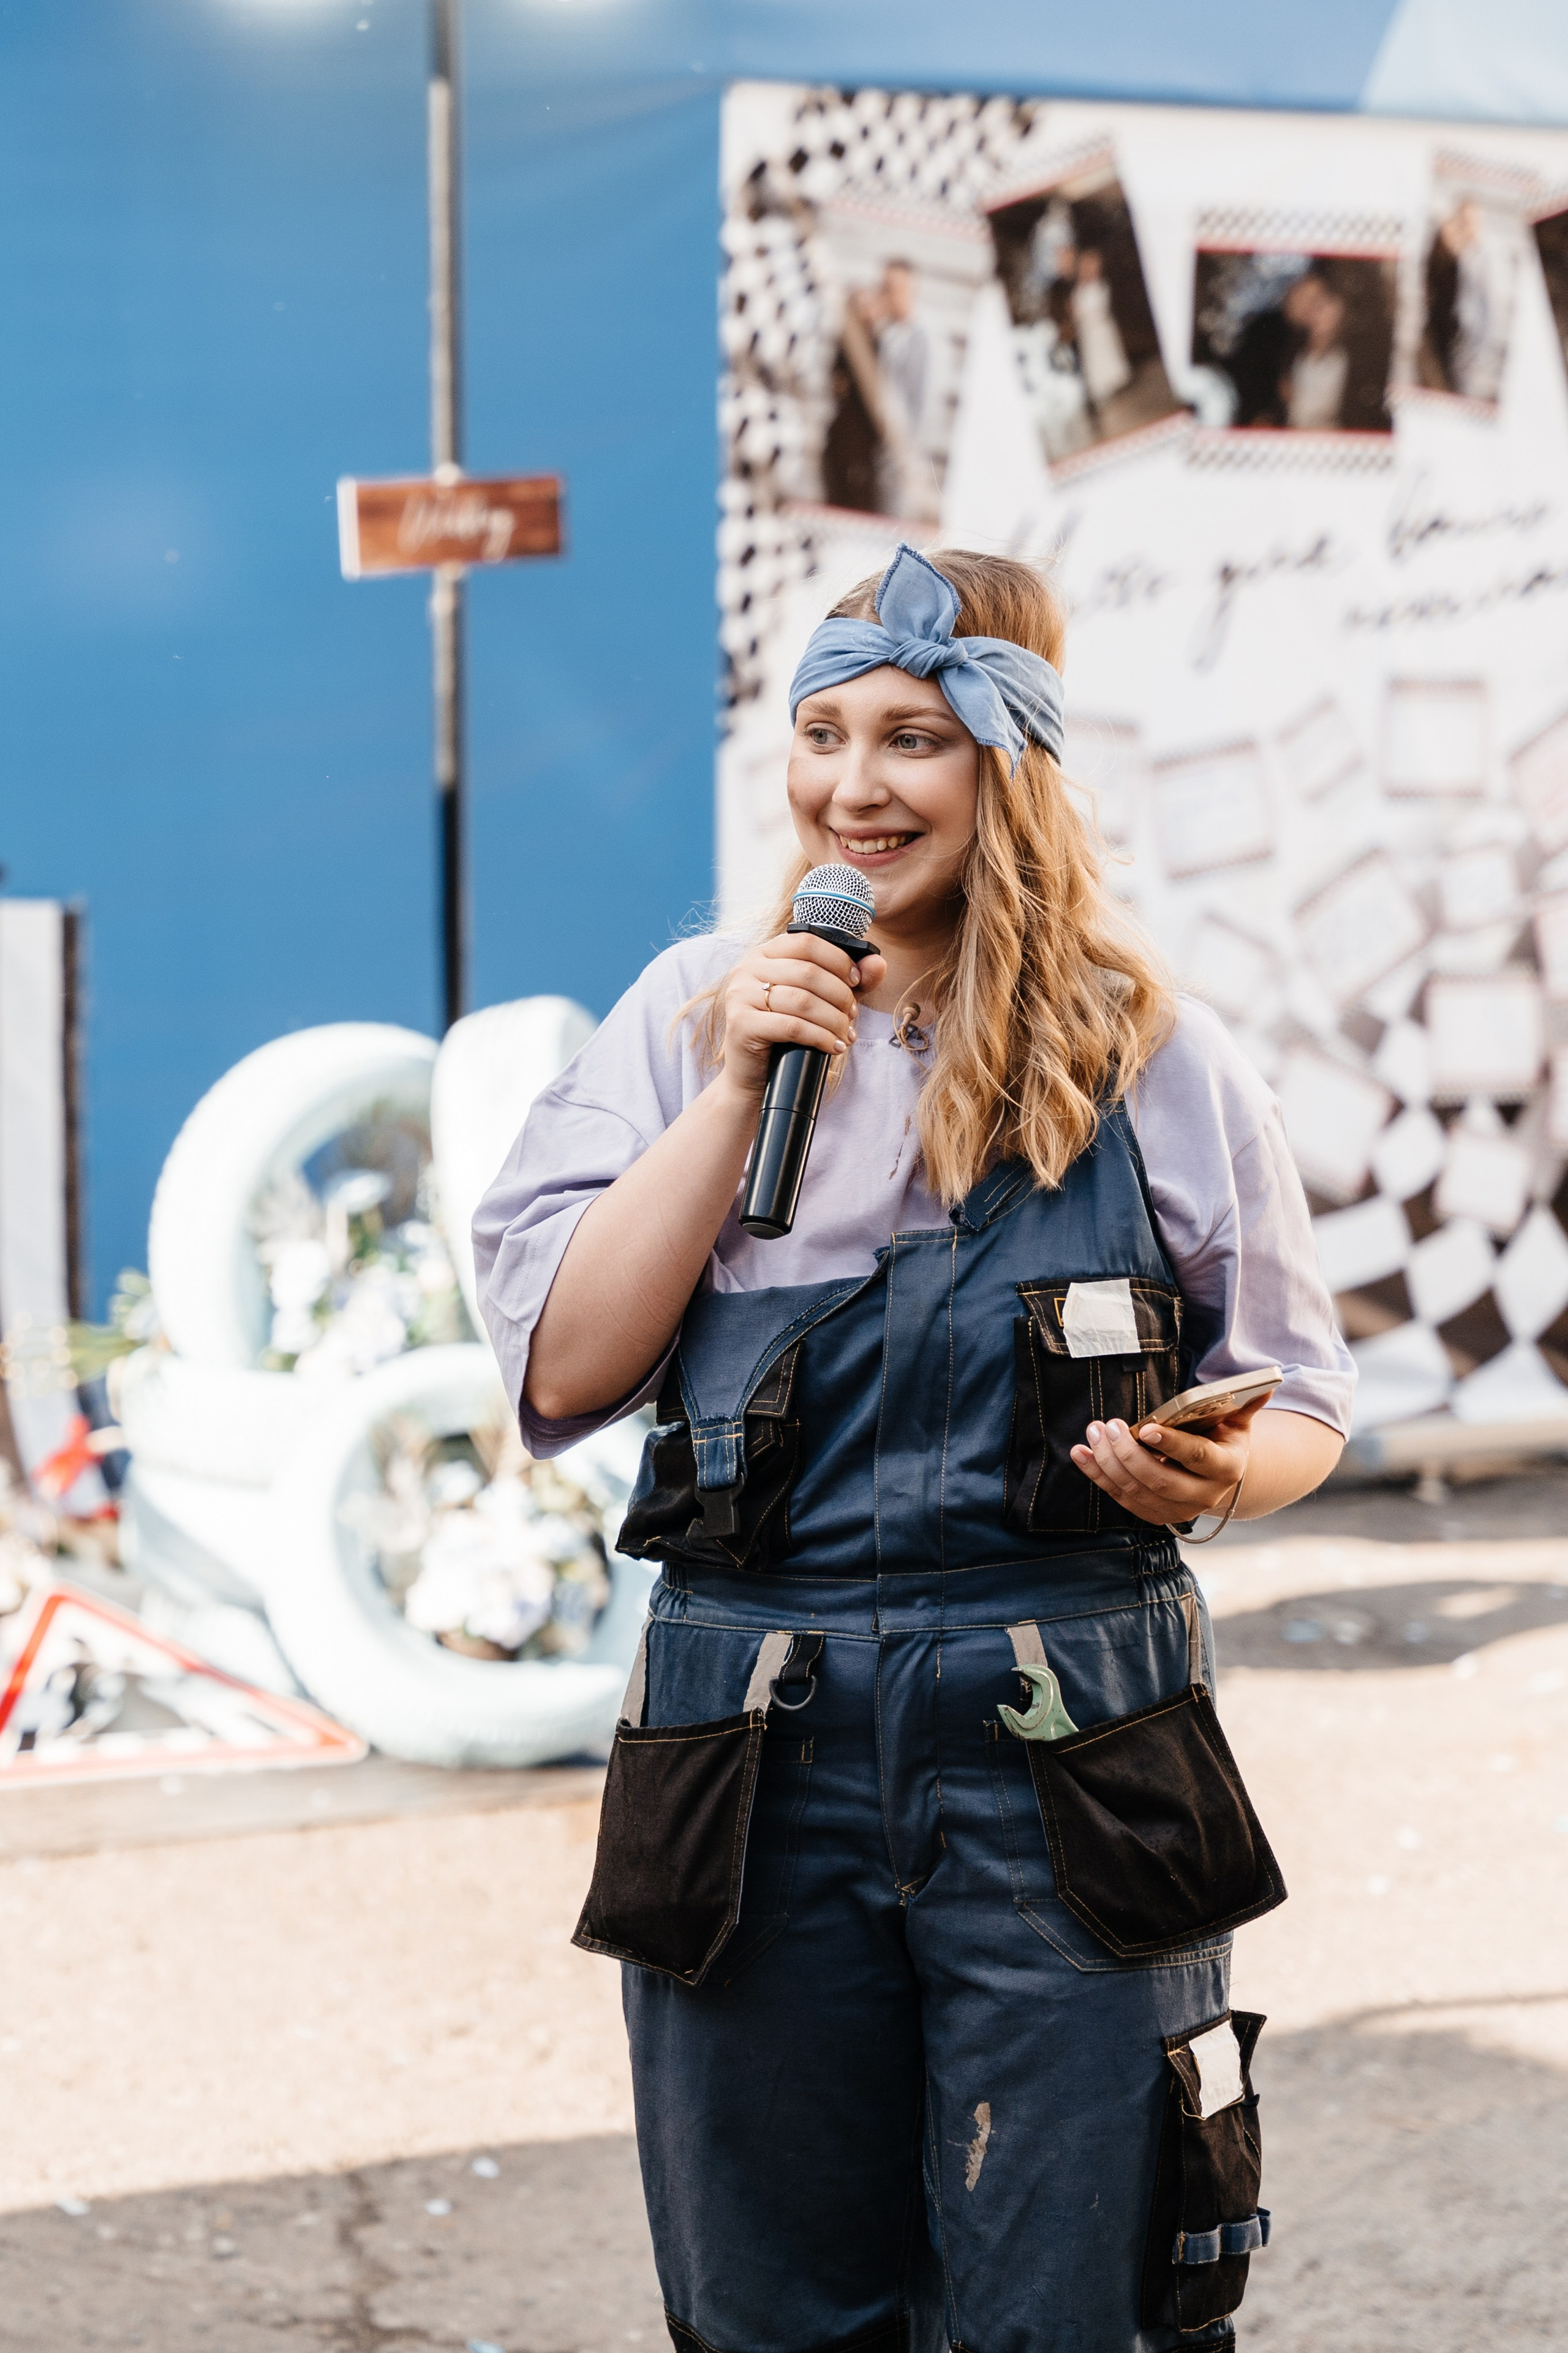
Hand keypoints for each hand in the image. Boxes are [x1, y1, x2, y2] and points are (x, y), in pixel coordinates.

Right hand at [715, 933, 886, 1105]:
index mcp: (763, 954)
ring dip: (834, 1019)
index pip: (806, 942)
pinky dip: (821, 1037)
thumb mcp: (820, 1000)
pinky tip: (834, 1047)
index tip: (856, 980)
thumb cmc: (787, 1034)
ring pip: (802, 1001)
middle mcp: (746, 969)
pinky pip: (792, 1027)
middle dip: (840, 995)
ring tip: (846, 1034)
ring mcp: (740, 996)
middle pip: (807, 972)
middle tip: (852, 1015)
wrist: (754, 1076)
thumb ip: (849, 979)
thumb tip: (878, 963)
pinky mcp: (741, 1024)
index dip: (837, 959)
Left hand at [1069, 1397, 1266, 1527]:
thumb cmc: (1223, 1439)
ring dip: (1108, 1463)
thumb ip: (1246, 1403)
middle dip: (1129, 1454)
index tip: (1146, 1428)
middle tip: (1108, 1426)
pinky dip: (1098, 1477)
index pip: (1196, 1458)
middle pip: (1161, 1480)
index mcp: (1226, 1468)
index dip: (1171, 1445)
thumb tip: (1267, 1381)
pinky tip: (1081, 1454)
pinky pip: (1122, 1498)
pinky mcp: (1155, 1514)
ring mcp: (1178, 1510)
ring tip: (1093, 1433)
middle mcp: (1204, 1495)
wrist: (1220, 1476)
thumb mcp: (1238, 1421)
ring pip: (1137, 1491)